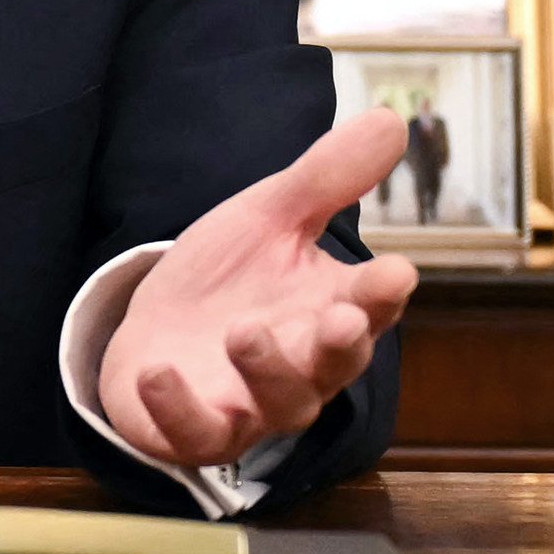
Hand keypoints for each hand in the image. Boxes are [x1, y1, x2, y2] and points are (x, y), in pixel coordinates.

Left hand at [98, 107, 418, 469]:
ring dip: (267, 369)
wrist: (158, 328)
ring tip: (243, 331)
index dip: (383, 292)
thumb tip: (389, 119)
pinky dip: (179, 410)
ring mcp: (254, 404)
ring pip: (279, 404)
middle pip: (336, 363)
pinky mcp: (199, 430)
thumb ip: (325, 178)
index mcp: (331, 309)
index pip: (371, 304)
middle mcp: (305, 366)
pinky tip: (157, 373)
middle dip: (341, 344)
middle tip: (341, 319)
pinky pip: (197, 434)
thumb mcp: (270, 217)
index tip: (396, 272)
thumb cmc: (231, 277)